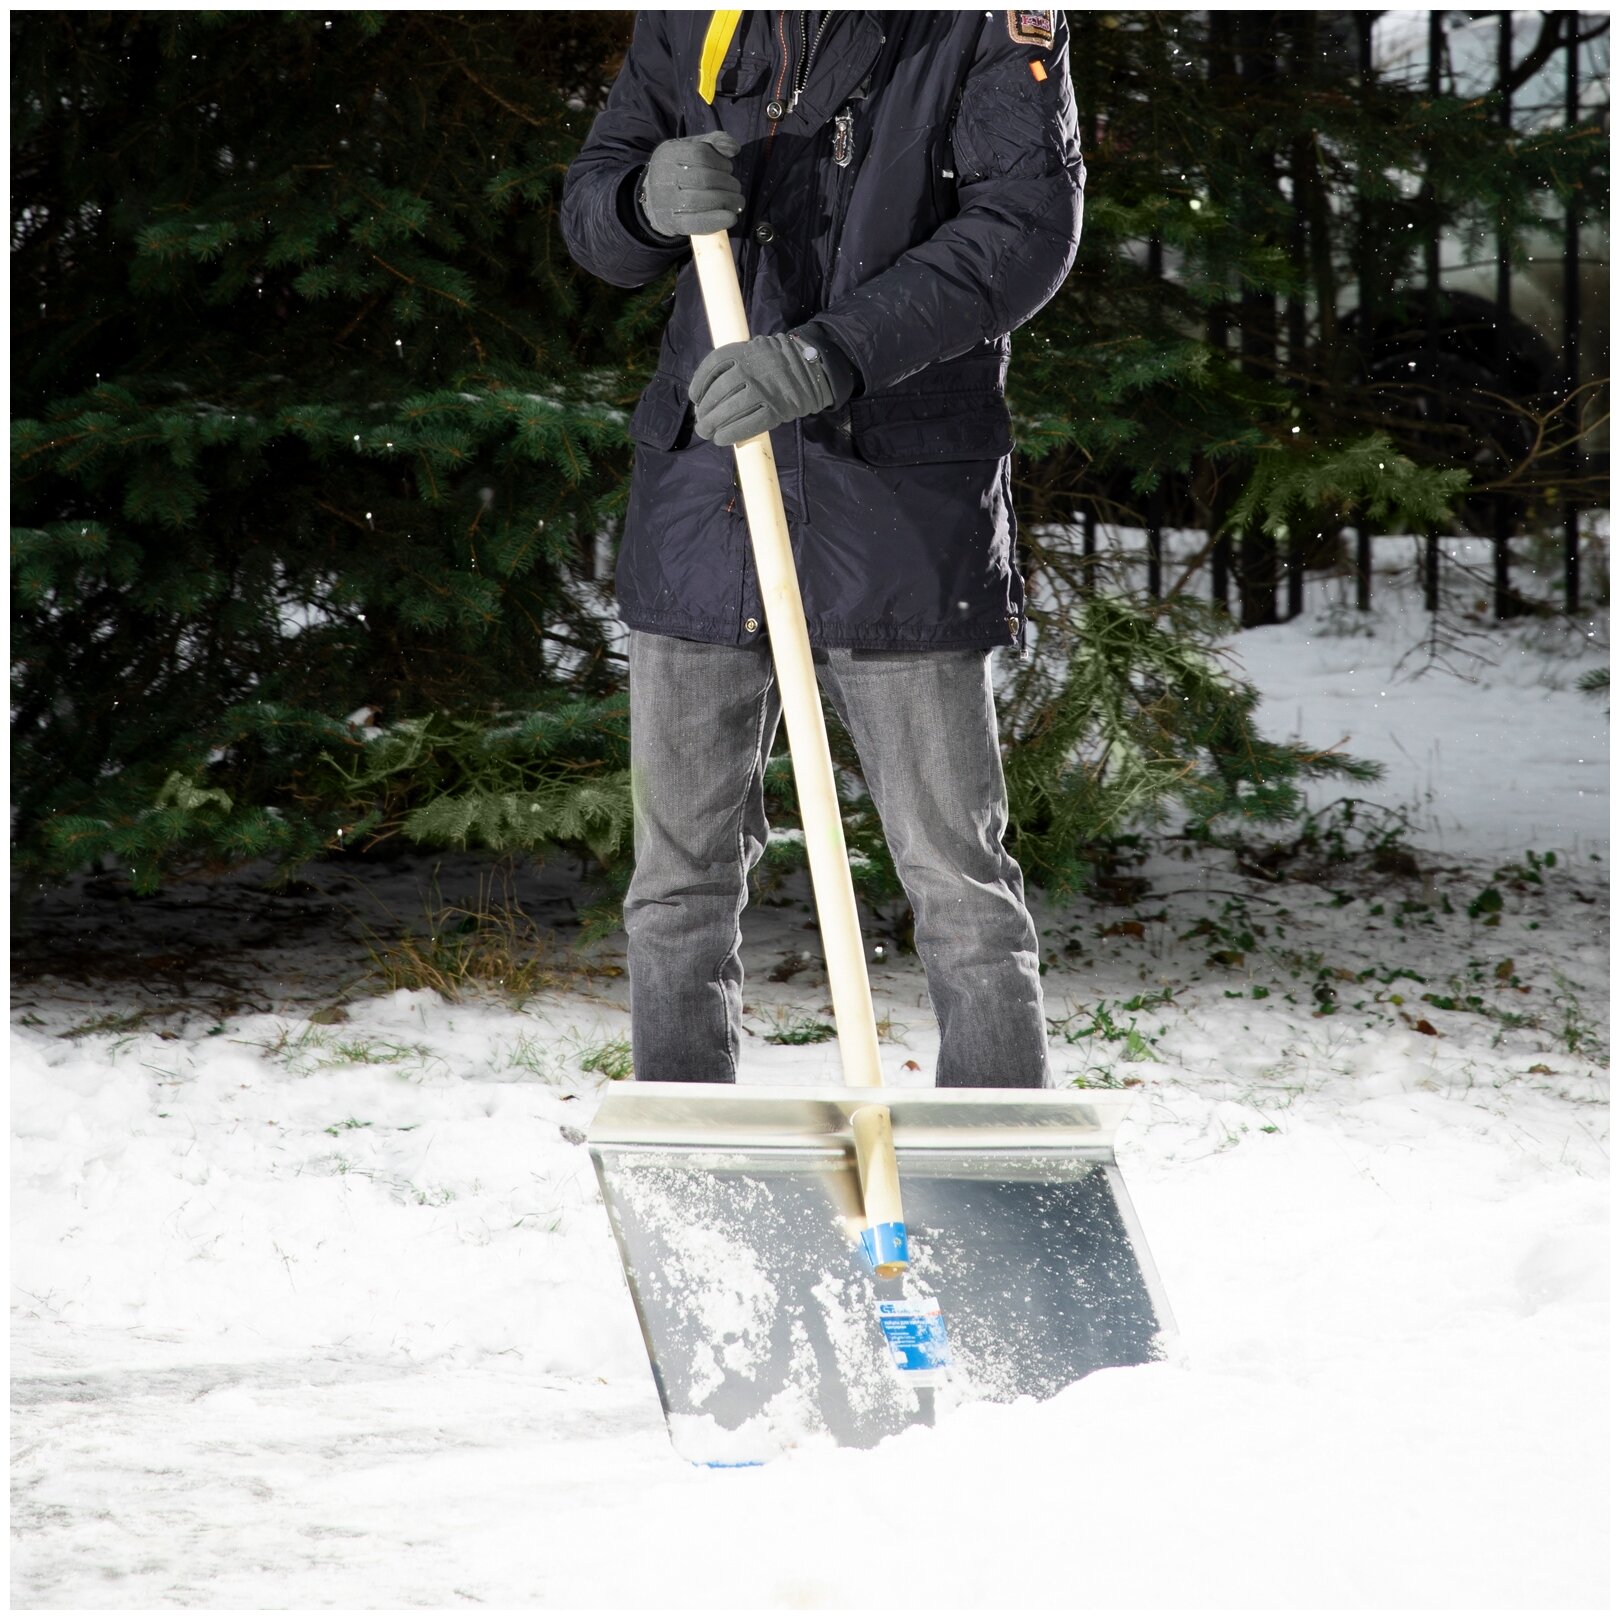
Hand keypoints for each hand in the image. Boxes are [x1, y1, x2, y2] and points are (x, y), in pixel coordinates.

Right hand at [640, 131, 742, 237]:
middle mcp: (664, 176)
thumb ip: (713, 142)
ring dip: (727, 201)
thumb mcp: (691, 149)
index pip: (700, 154)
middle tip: (736, 189)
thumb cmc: (679, 170)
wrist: (653, 199)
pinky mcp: (673, 223)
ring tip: (737, 202)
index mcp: (668, 154)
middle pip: (704, 179)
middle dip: (728, 184)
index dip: (721, 162)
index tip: (728, 168)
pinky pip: (697, 223)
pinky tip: (730, 218)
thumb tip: (733, 149)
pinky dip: (717, 221)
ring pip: (701, 201)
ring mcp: (667, 202)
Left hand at [689, 331, 841, 445]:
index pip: (711, 368)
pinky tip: (721, 438)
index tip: (694, 398)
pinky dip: (730, 434)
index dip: (698, 385)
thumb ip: (733, 364)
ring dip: (712, 425)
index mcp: (741, 352)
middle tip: (700, 423)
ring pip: (728, 411)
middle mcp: (749, 371)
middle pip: (717, 394)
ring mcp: (761, 392)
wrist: (810, 369)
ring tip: (706, 432)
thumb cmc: (775, 363)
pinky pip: (746, 426)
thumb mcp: (753, 350)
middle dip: (704, 412)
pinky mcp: (773, 411)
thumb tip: (707, 392)